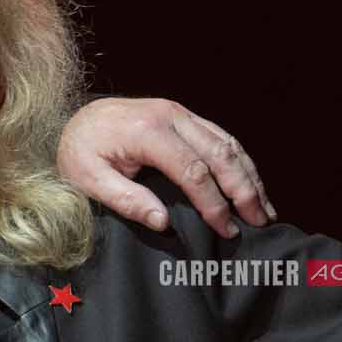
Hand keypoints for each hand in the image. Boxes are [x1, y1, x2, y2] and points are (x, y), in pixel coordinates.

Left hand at [57, 99, 272, 238]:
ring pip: (227, 143)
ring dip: (249, 176)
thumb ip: (125, 200)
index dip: (213, 203)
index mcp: (146, 131)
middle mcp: (170, 116)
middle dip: (244, 189)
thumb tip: (162, 222)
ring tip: (265, 208)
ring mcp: (180, 112)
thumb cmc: (79, 150)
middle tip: (259, 221)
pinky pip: (220, 137)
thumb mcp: (87, 179)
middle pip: (220, 153)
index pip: (193, 171)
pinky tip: (250, 183)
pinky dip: (239, 162)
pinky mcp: (184, 116)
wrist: (77, 117)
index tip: (226, 228)